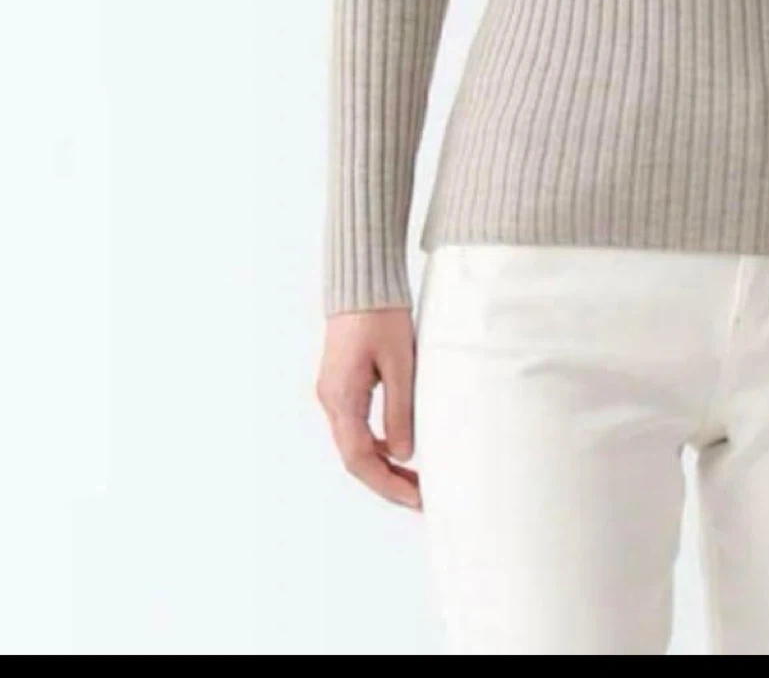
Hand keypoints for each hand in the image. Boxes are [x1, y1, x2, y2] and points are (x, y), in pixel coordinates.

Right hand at [317, 310, 420, 508]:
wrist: (362, 281)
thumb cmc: (381, 315)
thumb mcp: (400, 363)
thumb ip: (401, 410)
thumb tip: (404, 455)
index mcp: (341, 399)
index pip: (360, 460)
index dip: (388, 485)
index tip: (417, 500)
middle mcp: (332, 401)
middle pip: (356, 457)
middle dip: (388, 482)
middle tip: (423, 498)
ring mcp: (335, 393)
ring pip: (357, 444)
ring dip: (385, 465)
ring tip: (418, 479)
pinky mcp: (343, 384)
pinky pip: (358, 426)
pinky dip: (379, 443)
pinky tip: (403, 448)